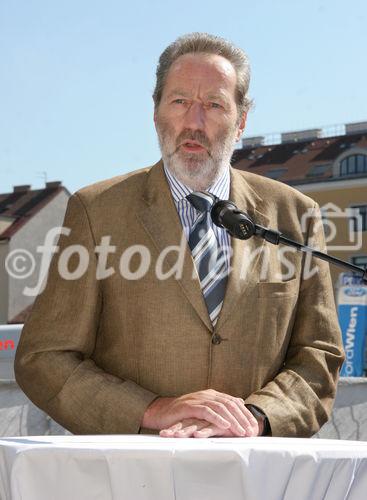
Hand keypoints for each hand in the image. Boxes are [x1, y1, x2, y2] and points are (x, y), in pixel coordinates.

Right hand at [141, 389, 258, 436]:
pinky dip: (217, 418)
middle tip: (251, 431)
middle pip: (229, 404)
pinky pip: (206, 411)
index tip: (254, 426)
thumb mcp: (203, 411)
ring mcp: (198, 399)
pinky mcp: (189, 406)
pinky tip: (225, 426)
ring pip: (220, 407)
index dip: (244, 414)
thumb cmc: (182, 414)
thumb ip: (220, 407)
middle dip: (242, 418)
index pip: (233, 402)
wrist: (161, 412)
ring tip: (241, 431)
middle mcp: (207, 394)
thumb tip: (239, 402)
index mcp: (211, 395)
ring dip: (232, 420)